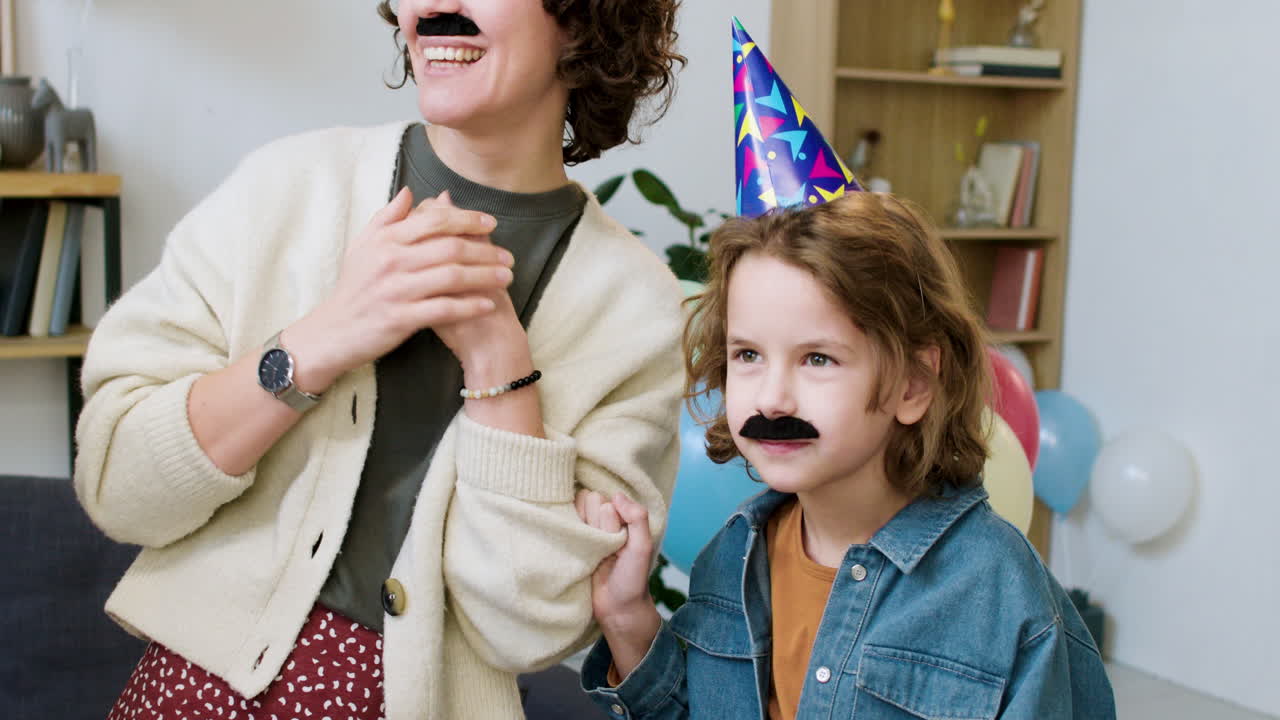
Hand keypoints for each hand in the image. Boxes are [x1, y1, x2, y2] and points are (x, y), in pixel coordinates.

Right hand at [285, 188, 513, 392]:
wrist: (332, 332)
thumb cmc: (353, 288)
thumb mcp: (362, 246)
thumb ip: (387, 218)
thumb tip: (410, 192)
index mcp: (386, 239)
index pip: (434, 220)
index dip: (467, 219)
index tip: (491, 224)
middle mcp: (391, 260)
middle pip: (450, 247)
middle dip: (485, 250)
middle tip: (508, 257)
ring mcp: (396, 289)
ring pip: (451, 277)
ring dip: (485, 276)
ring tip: (506, 278)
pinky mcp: (400, 318)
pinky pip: (444, 309)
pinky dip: (469, 306)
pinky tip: (489, 304)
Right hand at [576, 490, 661, 676]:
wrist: (617, 609)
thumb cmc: (633, 579)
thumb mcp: (643, 547)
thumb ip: (637, 517)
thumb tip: (615, 495)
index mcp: (620, 517)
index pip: (605, 496)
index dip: (608, 514)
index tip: (616, 534)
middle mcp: (601, 521)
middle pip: (588, 500)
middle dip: (596, 521)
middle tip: (606, 545)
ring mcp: (584, 533)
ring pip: (574, 512)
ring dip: (583, 529)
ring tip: (594, 550)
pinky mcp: (570, 546)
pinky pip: (562, 528)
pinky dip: (567, 534)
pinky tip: (578, 550)